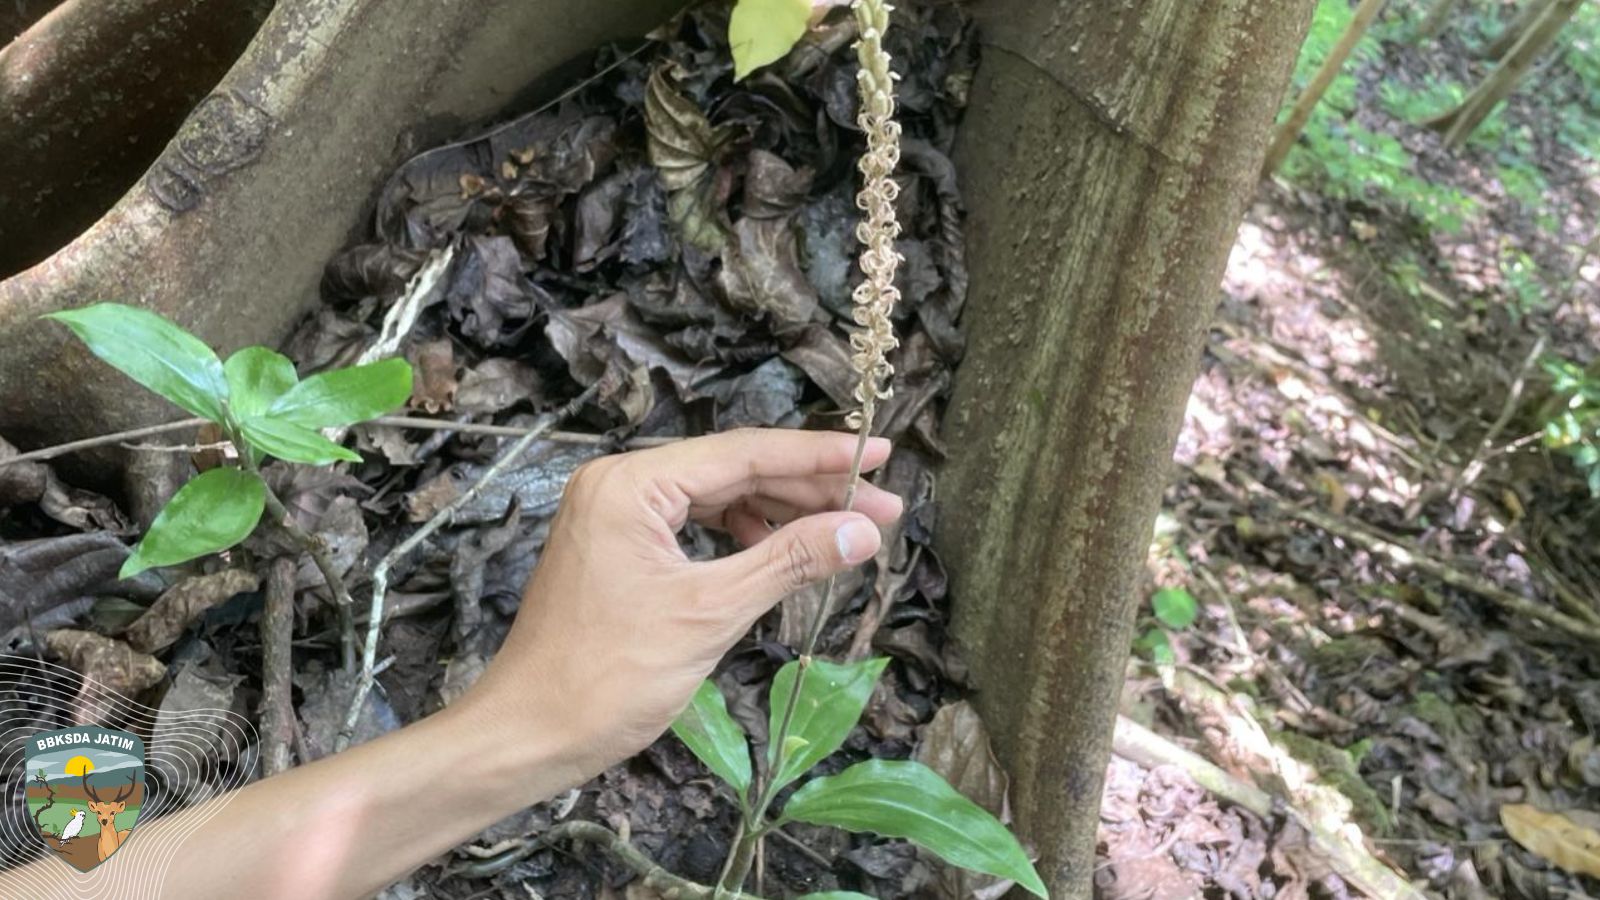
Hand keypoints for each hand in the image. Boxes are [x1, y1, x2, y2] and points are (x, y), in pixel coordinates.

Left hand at [465, 428, 902, 778]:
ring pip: (718, 498)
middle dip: (809, 490)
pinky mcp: (618, 547)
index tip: (883, 455)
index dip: (819, 455)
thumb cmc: (608, 676)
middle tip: (882, 508)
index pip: (744, 453)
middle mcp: (620, 484)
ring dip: (781, 514)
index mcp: (632, 484)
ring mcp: (615, 515)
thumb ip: (788, 560)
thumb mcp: (710, 613)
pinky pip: (694, 525)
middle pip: (734, 470)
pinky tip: (783, 551)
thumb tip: (863, 531)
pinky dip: (743, 538)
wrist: (529, 734)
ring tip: (846, 533)